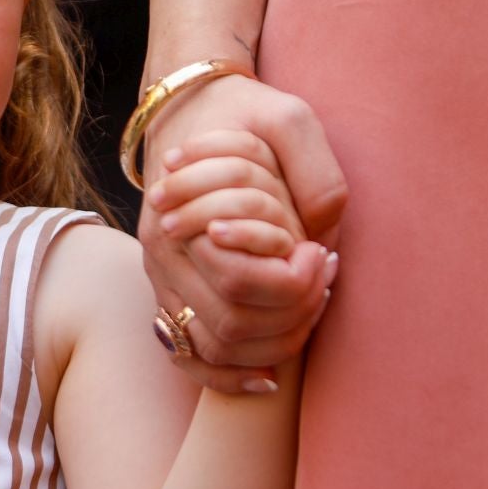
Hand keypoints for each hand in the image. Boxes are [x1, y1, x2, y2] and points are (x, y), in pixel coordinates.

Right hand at [136, 75, 346, 389]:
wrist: (192, 111)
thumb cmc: (245, 114)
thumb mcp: (289, 118)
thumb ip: (313, 172)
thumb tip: (319, 238)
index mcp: (181, 219)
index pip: (239, 285)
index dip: (294, 282)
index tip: (322, 253)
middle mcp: (162, 259)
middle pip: (230, 325)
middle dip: (293, 313)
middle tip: (325, 277)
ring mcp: (162, 282)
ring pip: (216, 348)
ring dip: (275, 343)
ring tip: (311, 306)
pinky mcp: (168, 296)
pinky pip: (191, 358)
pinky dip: (229, 377)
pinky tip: (268, 378)